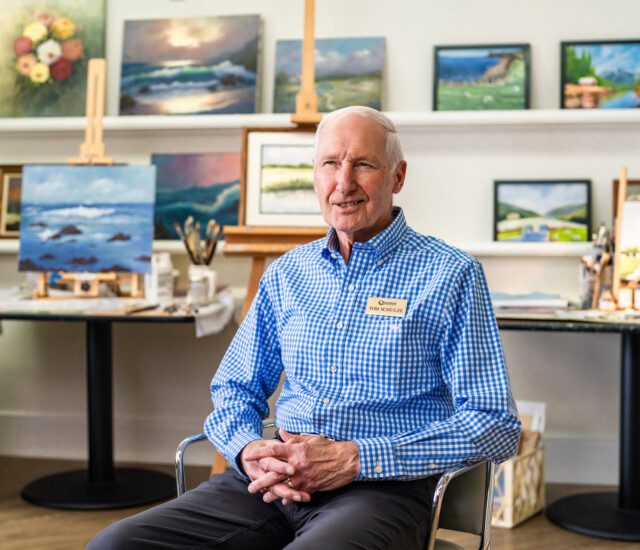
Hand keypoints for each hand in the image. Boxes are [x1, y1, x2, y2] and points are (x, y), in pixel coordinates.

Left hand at [244, 429, 359, 495]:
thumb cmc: (329, 448)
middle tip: (250, 486)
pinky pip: (297, 494)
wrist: (347, 460)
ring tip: (264, 498)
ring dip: (272, 493)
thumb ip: (294, 439)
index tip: (249, 456)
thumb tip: (281, 433)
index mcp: (297, 450)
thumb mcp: (311, 439)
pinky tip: (283, 500)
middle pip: (274, 473)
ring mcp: (304, 477)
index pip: (274, 450)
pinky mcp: (311, 486)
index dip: (259, 453)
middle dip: (260, 480)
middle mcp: (298, 464)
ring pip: (283, 487)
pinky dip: (289, 497)